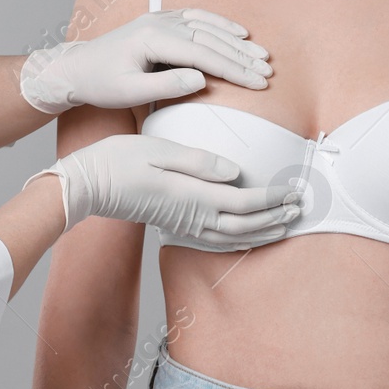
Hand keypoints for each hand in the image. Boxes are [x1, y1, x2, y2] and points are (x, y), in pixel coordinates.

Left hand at [19, 8, 272, 113]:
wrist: (76, 68)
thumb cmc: (100, 84)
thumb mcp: (129, 93)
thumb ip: (166, 86)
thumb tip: (201, 79)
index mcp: (153, 38)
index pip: (203, 54)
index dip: (233, 68)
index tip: (257, 82)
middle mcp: (159, 22)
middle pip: (210, 38)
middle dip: (242, 56)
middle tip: (267, 72)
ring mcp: (160, 19)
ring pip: (207, 26)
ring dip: (237, 40)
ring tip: (261, 55)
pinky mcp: (161, 21)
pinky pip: (197, 18)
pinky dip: (220, 24)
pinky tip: (238, 32)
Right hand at [22, 134, 300, 247]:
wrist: (86, 185)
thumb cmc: (117, 161)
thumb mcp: (157, 148)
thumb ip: (198, 161)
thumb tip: (235, 171)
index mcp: (189, 195)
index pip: (243, 203)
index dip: (273, 199)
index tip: (294, 190)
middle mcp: (190, 216)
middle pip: (244, 225)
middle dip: (276, 218)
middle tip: (301, 206)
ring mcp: (181, 224)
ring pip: (232, 237)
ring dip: (263, 232)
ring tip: (285, 223)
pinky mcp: (174, 225)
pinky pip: (214, 240)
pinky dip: (238, 240)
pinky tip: (248, 236)